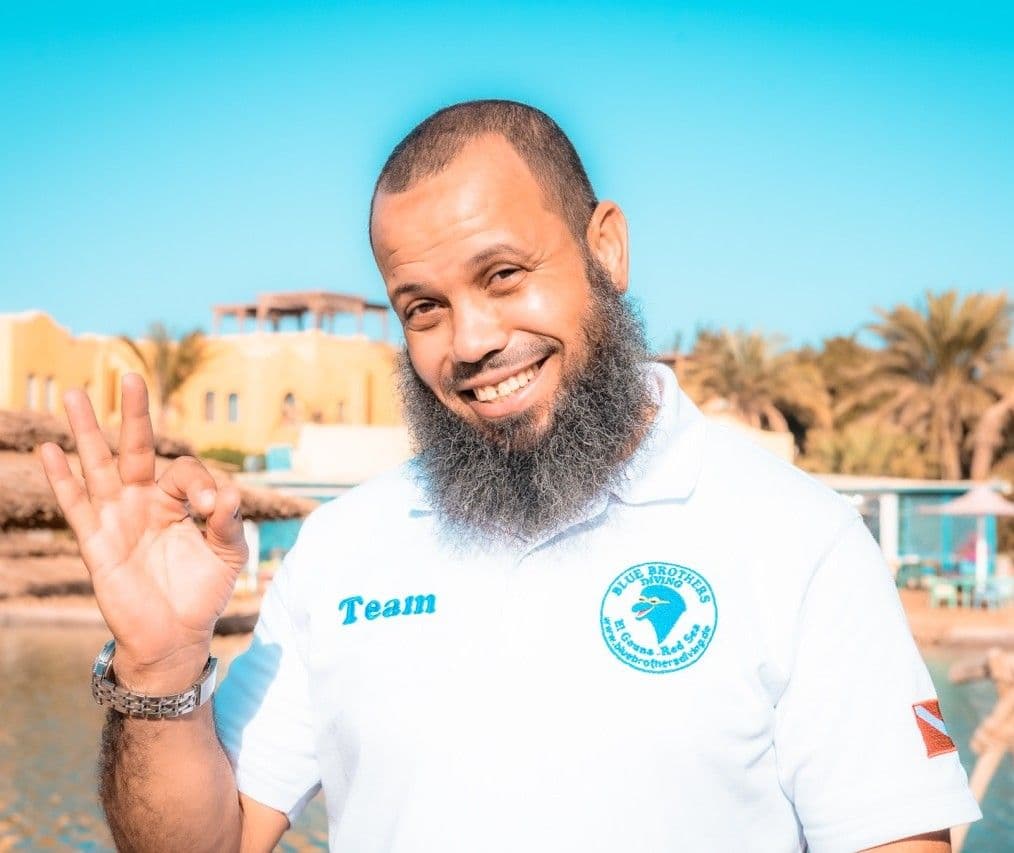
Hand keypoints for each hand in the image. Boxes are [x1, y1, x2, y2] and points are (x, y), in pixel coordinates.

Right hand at [39, 373, 248, 690]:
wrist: (175, 637)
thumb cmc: (203, 592)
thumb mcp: (229, 553)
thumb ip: (230, 521)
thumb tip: (226, 492)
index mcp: (178, 501)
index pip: (184, 470)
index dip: (201, 482)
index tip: (214, 505)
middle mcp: (145, 502)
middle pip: (135, 448)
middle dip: (133, 413)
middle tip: (131, 375)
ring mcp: (117, 519)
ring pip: (99, 466)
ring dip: (86, 431)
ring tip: (73, 394)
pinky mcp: (97, 543)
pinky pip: (76, 505)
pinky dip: (62, 478)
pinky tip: (50, 450)